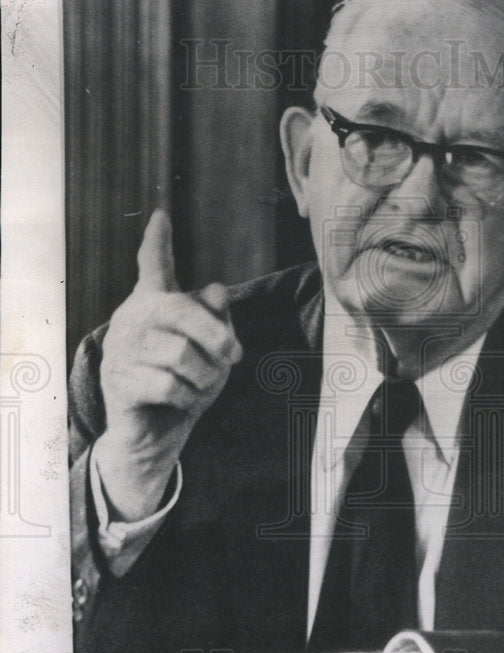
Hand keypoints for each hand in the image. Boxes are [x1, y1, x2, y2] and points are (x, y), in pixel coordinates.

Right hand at [94, 209, 242, 520]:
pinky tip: (183, 402)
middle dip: (218, 337)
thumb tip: (215, 289)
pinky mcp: (119, 382)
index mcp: (154, 306)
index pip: (154, 268)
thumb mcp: (211, 353)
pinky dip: (189, 398)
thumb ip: (215, 320)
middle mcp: (132, 320)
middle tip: (235, 358)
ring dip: (206, 376)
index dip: (158, 243)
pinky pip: (170, 385)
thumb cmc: (186, 387)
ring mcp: (121, 350)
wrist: (155, 436)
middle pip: (183, 311)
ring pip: (180, 354)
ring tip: (202, 386)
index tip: (161, 216)